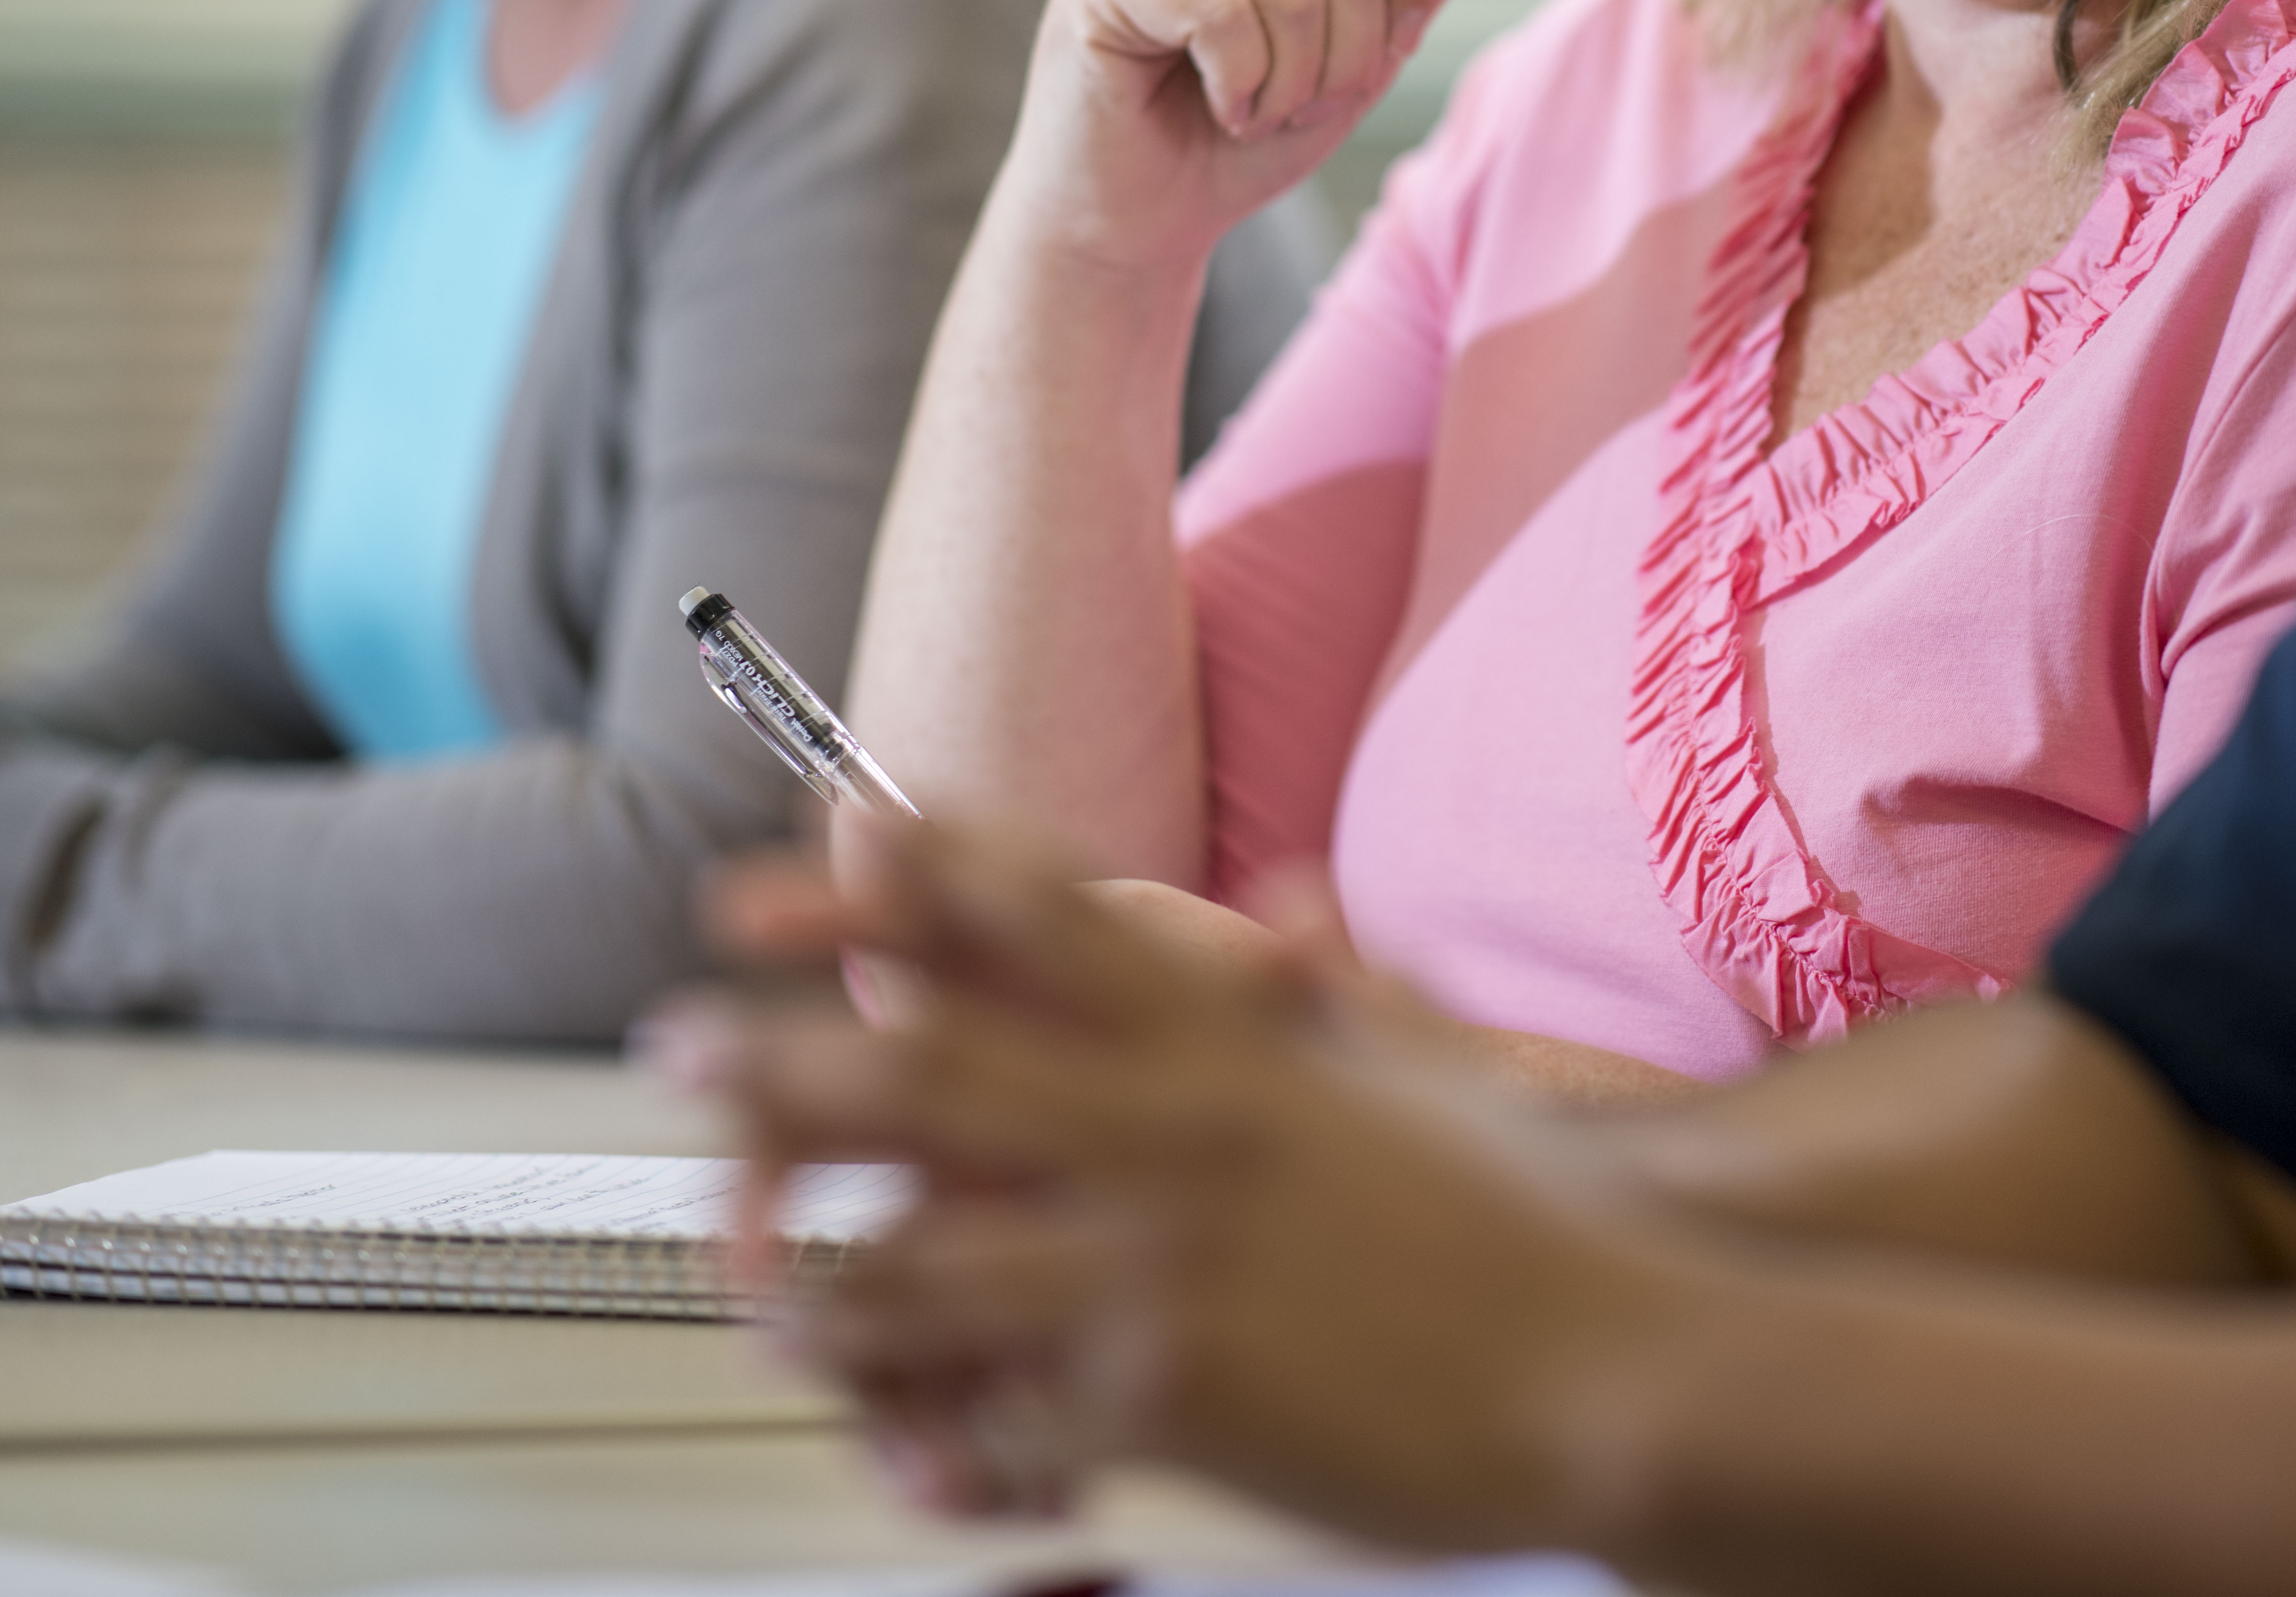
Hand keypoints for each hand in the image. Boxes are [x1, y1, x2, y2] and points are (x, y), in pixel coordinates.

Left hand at [652, 818, 1680, 1549]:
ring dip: (818, 1278)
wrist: (1616, 1354)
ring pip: (927, 1261)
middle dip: (785, 1058)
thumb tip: (1288, 905)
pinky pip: (1012, 1419)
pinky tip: (904, 1455)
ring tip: (750, 1292)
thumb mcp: (1422, 1073)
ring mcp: (1166, 1261)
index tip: (819, 841)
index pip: (1047, 923)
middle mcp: (1181, 1131)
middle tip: (679, 1041)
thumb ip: (1331, 996)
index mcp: (1233, 1046)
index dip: (918, 874)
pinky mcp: (1173, 1394)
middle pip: (933, 1074)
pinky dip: (950, 1444)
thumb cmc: (1529, 1219)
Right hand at [1004, 0, 1506, 272]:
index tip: (1376, 58)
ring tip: (1252, 109)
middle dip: (1349, 59)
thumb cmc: (1245, 137)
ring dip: (1292, 85)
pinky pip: (1221, 13)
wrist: (1142, 220)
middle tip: (1297, 104)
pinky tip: (1214, 105)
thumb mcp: (1363, 59)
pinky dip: (1239, 86)